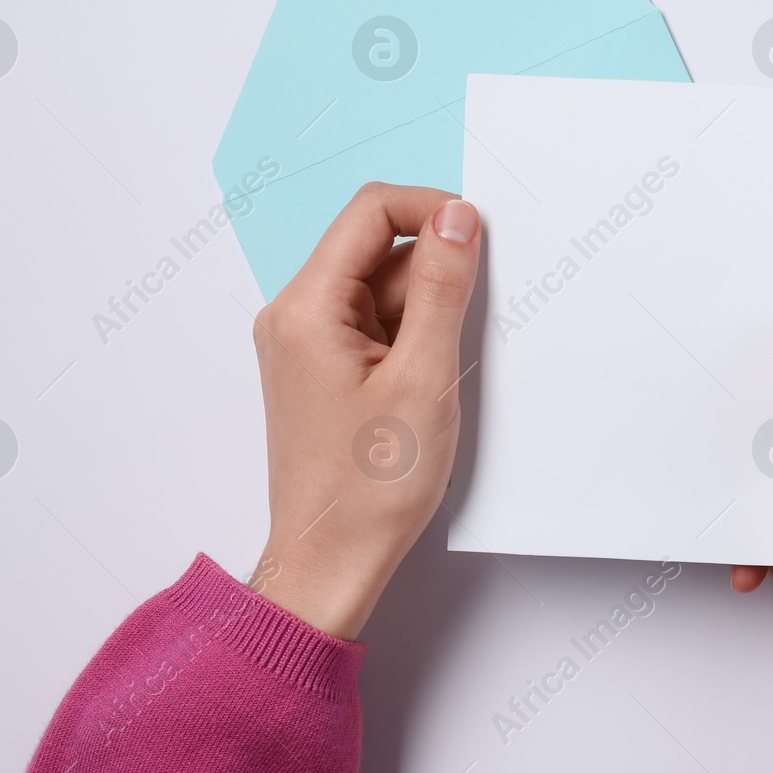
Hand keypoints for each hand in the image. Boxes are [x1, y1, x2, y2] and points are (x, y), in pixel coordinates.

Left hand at [248, 182, 479, 639]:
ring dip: (423, 315)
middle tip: (460, 334)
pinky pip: (373, 324)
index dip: (431, 209)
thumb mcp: (424, 377)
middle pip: (377, 250)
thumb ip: (444, 288)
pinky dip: (409, 340)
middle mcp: (293, 316)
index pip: (370, 211)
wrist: (331, 563)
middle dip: (432, 276)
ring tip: (434, 379)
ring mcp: (304, 343)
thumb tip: (459, 218)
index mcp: (306, 308)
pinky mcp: (320, 368)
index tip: (479, 236)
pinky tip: (423, 386)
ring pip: (380, 289)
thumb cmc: (369, 488)